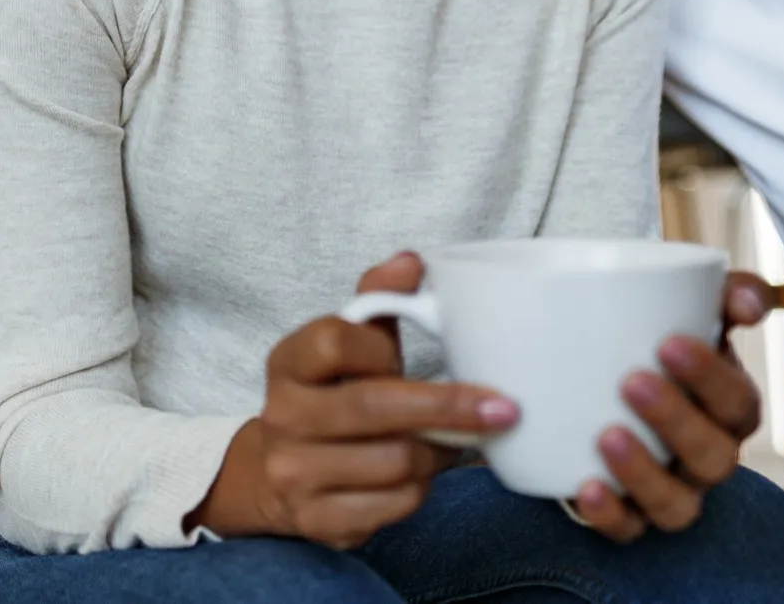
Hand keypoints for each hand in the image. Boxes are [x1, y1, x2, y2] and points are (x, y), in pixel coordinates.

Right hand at [190, 252, 517, 547]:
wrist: (280, 473)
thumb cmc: (334, 394)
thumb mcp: (347, 343)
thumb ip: (377, 298)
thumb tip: (411, 262)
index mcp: (288, 362)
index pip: (335, 341)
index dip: (382, 348)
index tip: (411, 354)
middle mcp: (282, 417)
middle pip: (372, 409)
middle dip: (448, 407)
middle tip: (503, 408)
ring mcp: (295, 474)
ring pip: (394, 461)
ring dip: (438, 452)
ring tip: (451, 440)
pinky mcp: (319, 521)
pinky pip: (394, 506)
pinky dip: (422, 489)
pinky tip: (424, 473)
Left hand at [569, 271, 771, 540]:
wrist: (594, 365)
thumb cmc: (657, 336)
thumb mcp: (690, 306)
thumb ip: (725, 292)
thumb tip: (748, 303)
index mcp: (730, 406)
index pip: (737, 401)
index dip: (710, 378)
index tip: (668, 344)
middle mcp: (709, 455)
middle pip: (713, 457)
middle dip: (676, 422)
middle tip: (632, 381)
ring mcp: (672, 490)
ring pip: (677, 505)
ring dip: (644, 473)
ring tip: (607, 436)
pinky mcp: (630, 515)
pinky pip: (629, 530)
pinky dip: (610, 515)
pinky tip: (586, 488)